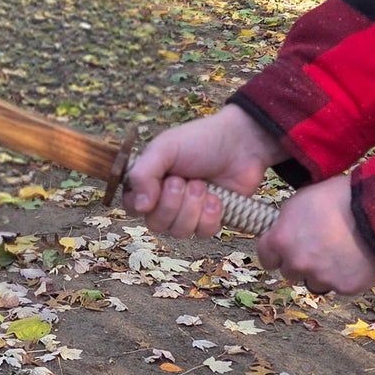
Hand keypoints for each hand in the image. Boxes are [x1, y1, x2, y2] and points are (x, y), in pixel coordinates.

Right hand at [123, 105, 283, 239]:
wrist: (241, 143)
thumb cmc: (200, 141)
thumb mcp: (165, 148)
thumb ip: (143, 173)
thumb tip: (139, 206)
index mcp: (149, 182)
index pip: (133, 207)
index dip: (145, 202)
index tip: (163, 183)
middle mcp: (164, 200)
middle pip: (156, 224)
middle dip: (173, 203)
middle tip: (186, 181)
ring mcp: (188, 212)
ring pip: (179, 232)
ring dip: (192, 209)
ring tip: (203, 186)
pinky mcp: (210, 220)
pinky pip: (202, 233)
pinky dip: (210, 216)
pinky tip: (217, 198)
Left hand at [256, 174, 374, 294]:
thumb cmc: (340, 197)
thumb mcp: (302, 200)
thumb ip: (286, 223)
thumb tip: (282, 232)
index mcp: (281, 240)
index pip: (265, 258)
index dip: (276, 252)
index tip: (284, 248)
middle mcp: (297, 263)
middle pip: (289, 271)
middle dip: (299, 261)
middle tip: (318, 246)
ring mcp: (320, 278)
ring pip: (313, 281)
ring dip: (321, 271)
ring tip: (339, 251)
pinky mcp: (343, 287)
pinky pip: (337, 285)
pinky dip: (343, 275)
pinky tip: (355, 258)